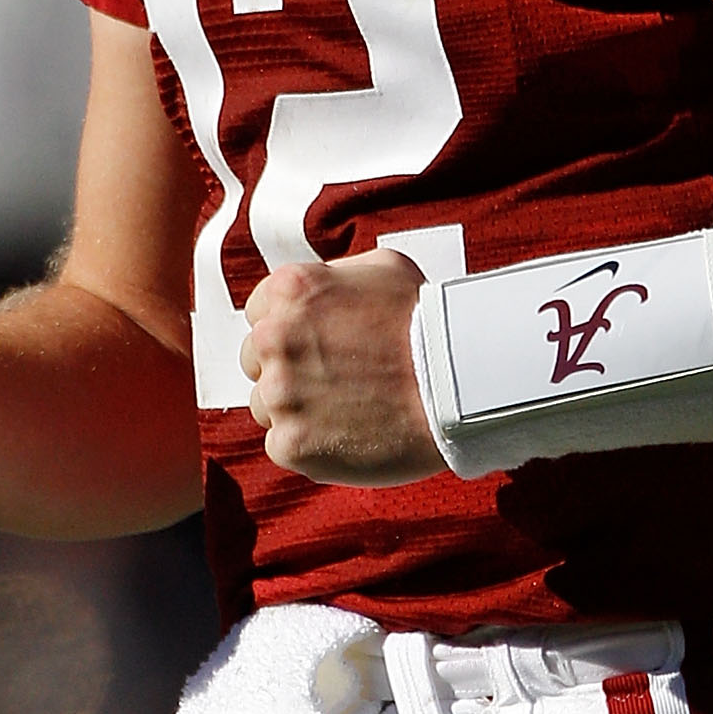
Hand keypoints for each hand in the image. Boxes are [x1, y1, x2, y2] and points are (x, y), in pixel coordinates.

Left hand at [240, 250, 442, 485]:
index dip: (290, 329)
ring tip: (346, 409)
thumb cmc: (429, 324)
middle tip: (334, 379)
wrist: (457, 386)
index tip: (317, 344)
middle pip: (255, 359)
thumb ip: (334, 277)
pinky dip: (311, 445)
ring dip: (296, 409)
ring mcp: (280, 393)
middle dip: (287, 369)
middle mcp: (275, 337)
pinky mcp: (291, 443)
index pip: (258, 312)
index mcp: (291, 290)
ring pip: (265, 406)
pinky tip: (348, 434)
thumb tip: (317, 289)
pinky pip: (283, 445)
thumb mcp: (384, 268)